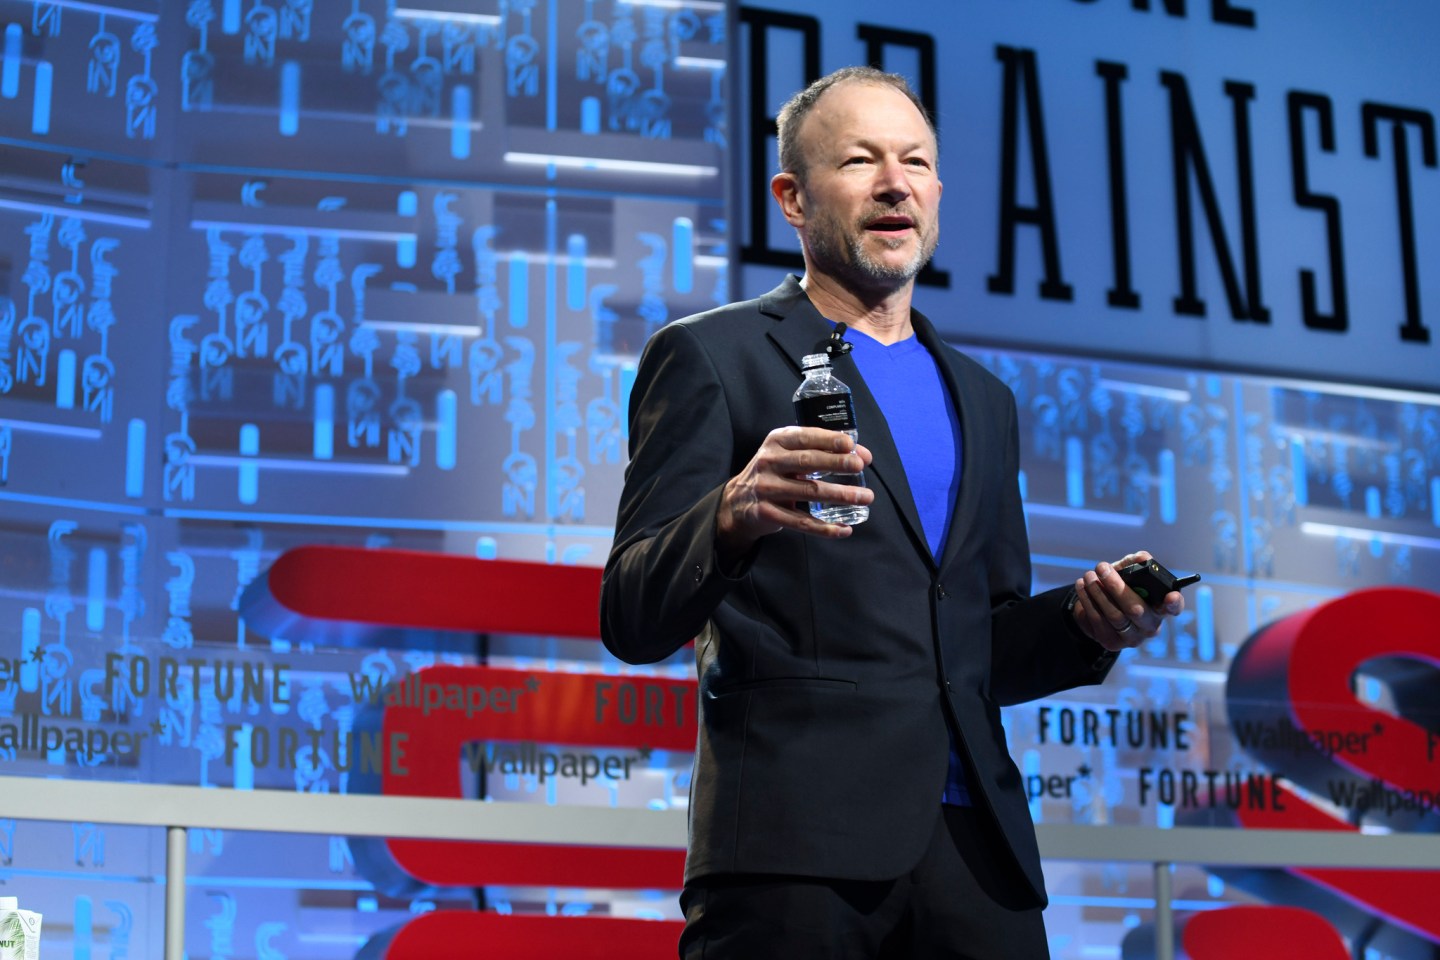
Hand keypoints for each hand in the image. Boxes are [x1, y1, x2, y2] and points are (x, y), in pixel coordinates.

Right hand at [715, 426, 873, 561]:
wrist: (739, 501)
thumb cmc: (775, 472)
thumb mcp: (790, 454)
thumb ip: (823, 452)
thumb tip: (863, 456)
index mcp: (776, 441)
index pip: (804, 437)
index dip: (828, 440)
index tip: (850, 445)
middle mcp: (769, 461)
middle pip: (807, 462)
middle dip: (835, 463)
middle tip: (859, 467)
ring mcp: (766, 488)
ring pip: (809, 492)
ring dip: (840, 495)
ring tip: (865, 497)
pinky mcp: (767, 513)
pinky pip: (800, 522)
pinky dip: (824, 528)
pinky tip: (844, 529)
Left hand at [1072, 550, 1185, 651]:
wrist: (1099, 608)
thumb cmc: (1121, 587)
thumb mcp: (1129, 573)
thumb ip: (1135, 563)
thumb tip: (1142, 558)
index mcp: (1160, 606)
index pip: (1174, 607)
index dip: (1174, 603)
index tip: (1171, 596)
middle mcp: (1151, 625)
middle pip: (1135, 609)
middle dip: (1116, 586)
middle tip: (1101, 567)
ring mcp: (1133, 637)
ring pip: (1115, 616)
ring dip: (1098, 592)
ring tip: (1088, 576)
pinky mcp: (1113, 643)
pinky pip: (1098, 622)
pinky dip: (1088, 601)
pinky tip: (1081, 587)